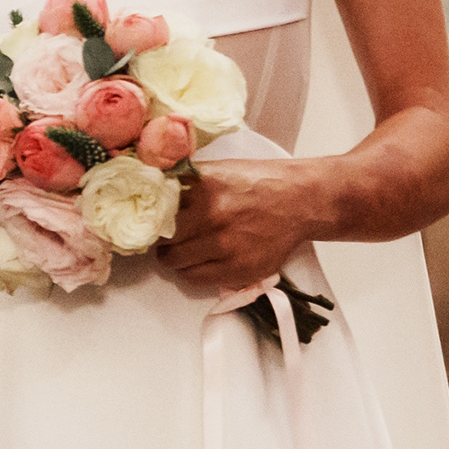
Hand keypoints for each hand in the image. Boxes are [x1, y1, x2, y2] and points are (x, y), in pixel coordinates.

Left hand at [157, 157, 325, 296]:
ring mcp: (225, 246)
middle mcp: (212, 217)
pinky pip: (195, 278)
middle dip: (161, 237)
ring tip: (182, 248)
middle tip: (166, 235)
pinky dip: (190, 271)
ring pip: (175, 261)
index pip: (156, 208)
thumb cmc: (258, 182)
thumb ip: (183, 180)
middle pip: (162, 237)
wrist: (300, 201)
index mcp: (204, 187)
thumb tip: (149, 187)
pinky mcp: (238, 269)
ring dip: (173, 256)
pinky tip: (198, 260)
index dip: (149, 215)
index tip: (148, 219)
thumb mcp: (217, 170)